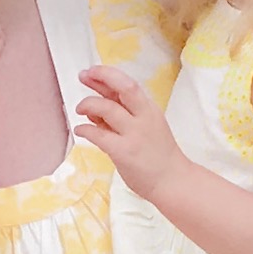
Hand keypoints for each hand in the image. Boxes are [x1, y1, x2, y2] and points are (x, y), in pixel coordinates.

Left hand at [74, 61, 181, 196]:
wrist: (173, 181)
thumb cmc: (158, 156)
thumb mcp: (146, 128)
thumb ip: (122, 116)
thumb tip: (94, 109)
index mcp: (149, 109)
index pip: (128, 84)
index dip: (107, 74)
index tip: (91, 71)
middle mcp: (143, 117)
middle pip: (123, 87)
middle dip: (101, 76)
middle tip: (83, 76)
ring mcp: (134, 134)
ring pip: (107, 108)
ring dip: (88, 104)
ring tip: (79, 109)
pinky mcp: (124, 152)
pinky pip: (99, 135)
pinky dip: (85, 129)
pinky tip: (80, 130)